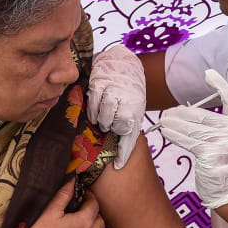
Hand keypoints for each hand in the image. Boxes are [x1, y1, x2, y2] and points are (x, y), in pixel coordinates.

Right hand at [87, 45, 145, 168]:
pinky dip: (91, 109)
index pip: (129, 132)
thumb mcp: (135, 110)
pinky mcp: (98, 80)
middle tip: (106, 127)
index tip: (118, 163)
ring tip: (100, 119)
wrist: (124, 63)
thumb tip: (120, 160)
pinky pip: (91, 100)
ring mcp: (111, 88)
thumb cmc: (130, 91)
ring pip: (101, 112)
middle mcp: (125, 96)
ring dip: (99, 119)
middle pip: (113, 122)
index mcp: (136, 105)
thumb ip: (129, 131)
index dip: (123, 149)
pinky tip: (93, 110)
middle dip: (109, 128)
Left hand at [159, 69, 227, 208]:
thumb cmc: (218, 162)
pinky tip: (166, 133)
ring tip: (162, 122)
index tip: (208, 74)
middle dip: (181, 113)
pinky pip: (188, 141)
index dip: (220, 86)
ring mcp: (224, 143)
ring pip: (192, 129)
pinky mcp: (212, 154)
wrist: (225, 189)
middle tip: (167, 113)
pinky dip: (175, 136)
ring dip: (173, 124)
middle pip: (202, 115)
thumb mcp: (221, 140)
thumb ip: (210, 126)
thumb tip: (182, 112)